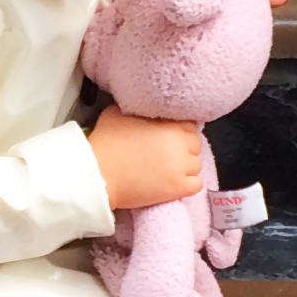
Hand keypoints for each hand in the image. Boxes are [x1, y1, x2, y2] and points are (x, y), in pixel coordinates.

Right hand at [90, 109, 204, 209]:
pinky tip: (175, 183)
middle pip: (195, 144)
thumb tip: (138, 108)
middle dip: (184, 148)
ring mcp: (181, 168)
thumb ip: (135, 109)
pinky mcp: (178, 188)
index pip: (189, 124)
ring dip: (186, 167)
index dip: (179, 130)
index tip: (168, 136)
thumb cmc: (105, 144)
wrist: (99, 175)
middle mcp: (180, 144)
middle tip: (167, 154)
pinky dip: (189, 184)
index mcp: (169, 125)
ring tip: (169, 170)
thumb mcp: (117, 113)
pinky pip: (197, 184)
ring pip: (197, 165)